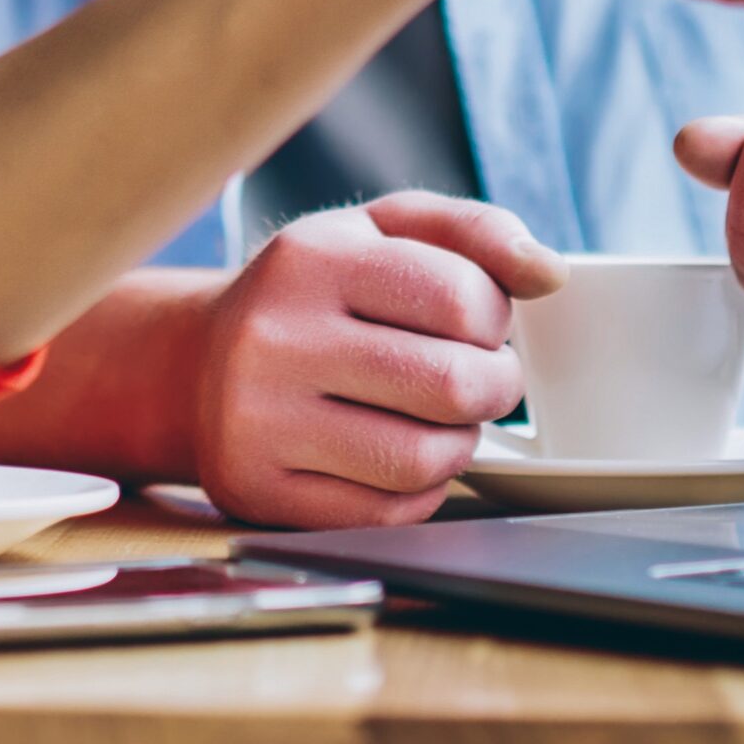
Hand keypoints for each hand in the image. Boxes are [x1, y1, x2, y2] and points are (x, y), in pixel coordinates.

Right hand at [191, 193, 563, 529]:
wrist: (193, 364)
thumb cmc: (313, 291)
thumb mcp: (380, 229)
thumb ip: (473, 232)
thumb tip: (550, 273)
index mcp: (311, 258)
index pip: (458, 296)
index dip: (495, 318)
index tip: (482, 322)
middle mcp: (274, 338)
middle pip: (449, 385)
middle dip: (495, 386)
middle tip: (485, 377)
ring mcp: (259, 422)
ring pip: (422, 460)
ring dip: (462, 443)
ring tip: (446, 418)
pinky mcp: (258, 492)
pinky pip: (386, 514)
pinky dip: (420, 490)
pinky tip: (404, 455)